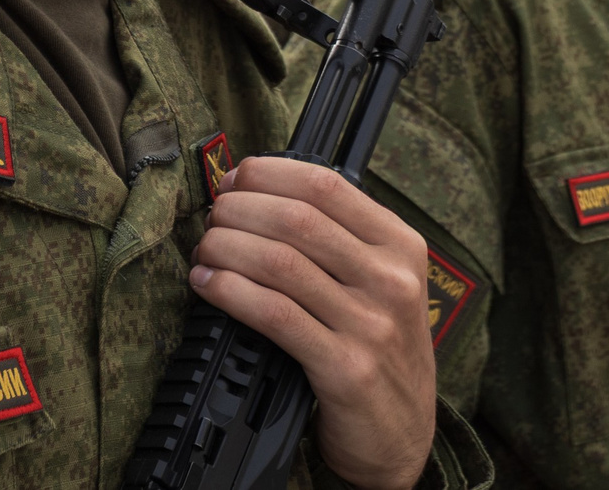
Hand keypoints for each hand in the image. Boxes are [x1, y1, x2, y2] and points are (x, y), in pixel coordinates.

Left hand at [190, 157, 434, 489]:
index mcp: (401, 245)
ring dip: (227, 247)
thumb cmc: (382, 350)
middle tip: (212, 217)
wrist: (404, 434)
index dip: (269, 174)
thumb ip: (340, 240)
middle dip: (239, 209)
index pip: (326, 185)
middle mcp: (391, 279)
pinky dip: (230, 293)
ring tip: (204, 249)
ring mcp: (371, 324)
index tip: (235, 179)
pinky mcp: (345, 368)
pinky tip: (208, 286)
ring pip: (280, 262)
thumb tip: (260, 194)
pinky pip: (274, 315)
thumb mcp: (384, 283)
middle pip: (298, 218)